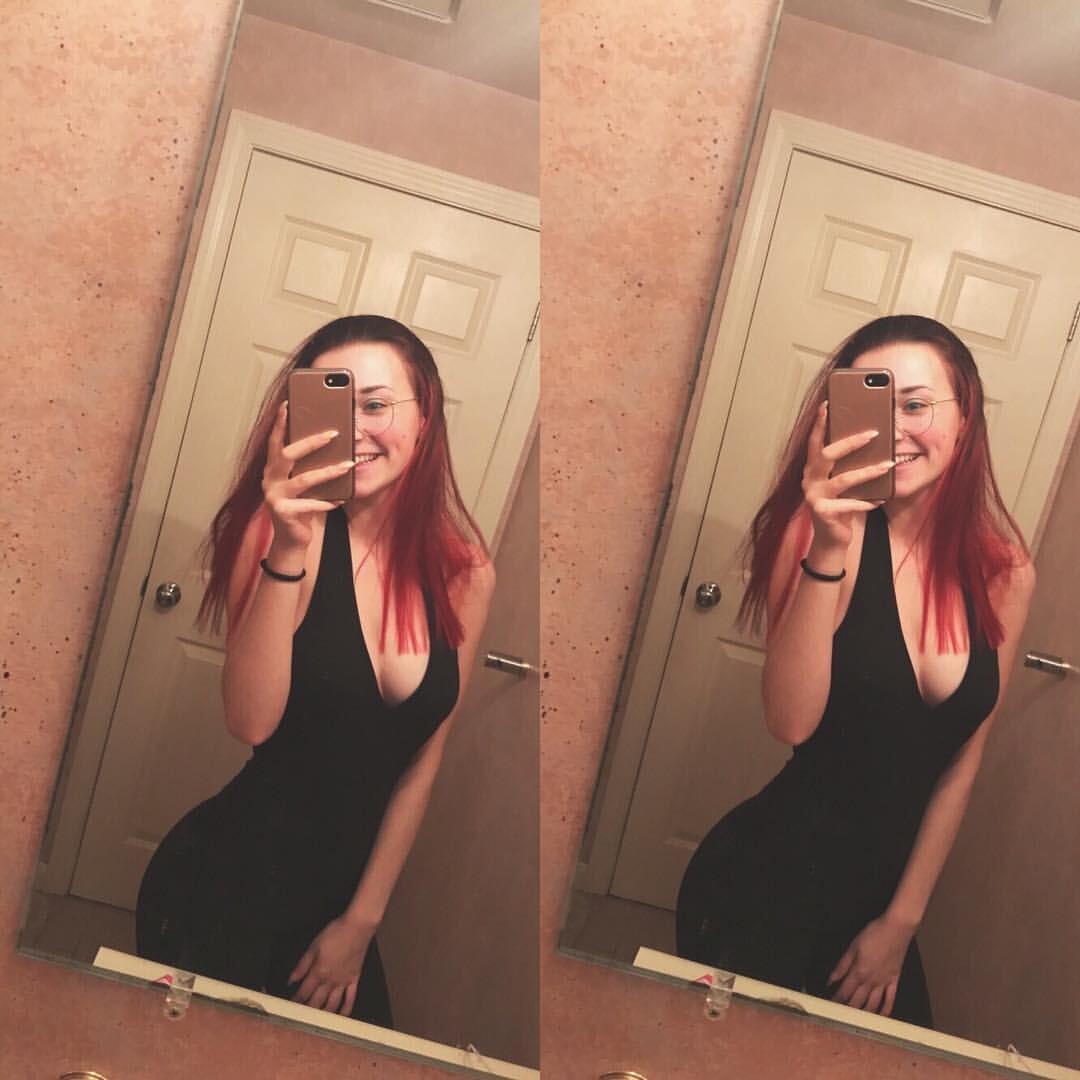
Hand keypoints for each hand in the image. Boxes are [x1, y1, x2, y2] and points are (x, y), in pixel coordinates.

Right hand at [262, 402, 354, 552]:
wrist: (292, 539)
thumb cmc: (301, 506)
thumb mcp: (305, 483)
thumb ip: (310, 466)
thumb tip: (333, 442)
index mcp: (274, 468)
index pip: (275, 440)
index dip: (280, 423)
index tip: (288, 404)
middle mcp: (270, 479)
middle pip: (287, 454)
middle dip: (311, 442)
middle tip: (334, 433)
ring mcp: (274, 496)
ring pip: (303, 479)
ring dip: (328, 472)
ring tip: (349, 465)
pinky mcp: (283, 513)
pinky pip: (309, 505)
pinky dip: (327, 501)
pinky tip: (341, 499)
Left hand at [289, 914, 373, 1014]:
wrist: (357, 927)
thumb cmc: (334, 933)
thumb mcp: (314, 946)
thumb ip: (302, 965)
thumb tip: (291, 980)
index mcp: (319, 972)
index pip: (304, 992)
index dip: (295, 1001)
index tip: (289, 1008)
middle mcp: (330, 981)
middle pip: (316, 1001)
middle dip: (307, 1011)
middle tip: (300, 1020)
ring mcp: (344, 982)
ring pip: (332, 1004)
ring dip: (324, 1015)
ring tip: (317, 1023)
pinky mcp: (355, 979)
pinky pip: (350, 998)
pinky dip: (346, 1009)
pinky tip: (342, 1017)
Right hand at [802, 402, 893, 552]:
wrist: (831, 539)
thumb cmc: (840, 505)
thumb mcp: (843, 482)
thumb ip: (849, 465)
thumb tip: (875, 442)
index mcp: (813, 469)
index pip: (815, 441)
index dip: (820, 423)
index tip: (827, 404)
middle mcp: (810, 480)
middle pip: (826, 454)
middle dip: (850, 442)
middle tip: (874, 433)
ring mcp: (814, 497)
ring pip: (843, 479)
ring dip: (868, 472)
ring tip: (889, 464)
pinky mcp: (823, 513)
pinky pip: (848, 505)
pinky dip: (866, 502)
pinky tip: (880, 499)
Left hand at [828, 913, 915, 1015]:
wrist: (896, 929)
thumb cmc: (872, 934)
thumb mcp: (853, 946)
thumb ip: (842, 965)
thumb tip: (831, 979)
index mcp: (859, 972)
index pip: (844, 991)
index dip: (836, 999)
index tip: (829, 1006)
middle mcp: (871, 982)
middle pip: (858, 1001)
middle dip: (847, 1010)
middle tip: (840, 1017)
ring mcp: (885, 983)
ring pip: (873, 1004)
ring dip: (864, 1014)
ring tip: (856, 1021)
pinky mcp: (895, 981)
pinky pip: (890, 1000)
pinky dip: (885, 1010)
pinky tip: (881, 1017)